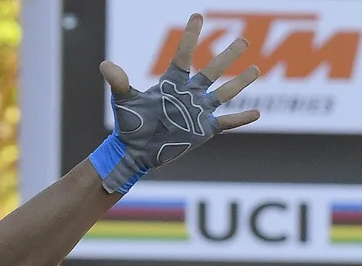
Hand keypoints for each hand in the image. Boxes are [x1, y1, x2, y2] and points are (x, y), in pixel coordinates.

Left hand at [92, 13, 260, 192]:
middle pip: (212, 71)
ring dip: (241, 82)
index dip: (191, 36)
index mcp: (171, 84)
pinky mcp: (203, 130)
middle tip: (243, 39)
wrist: (133, 152)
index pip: (184, 55)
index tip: (198, 15)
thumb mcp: (124, 101)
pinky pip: (226, 122)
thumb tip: (104, 65)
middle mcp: (188, 94)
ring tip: (256, 68)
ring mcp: (198, 111)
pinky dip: (241, 118)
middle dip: (228, 56)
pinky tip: (256, 113)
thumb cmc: (128, 125)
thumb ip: (118, 83)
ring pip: (224, 93)